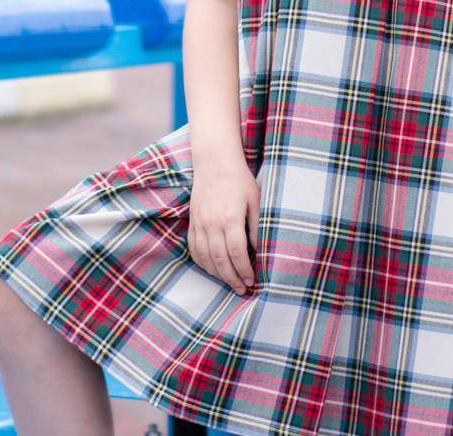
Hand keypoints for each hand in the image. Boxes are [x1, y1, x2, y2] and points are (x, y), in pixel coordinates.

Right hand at [188, 155, 259, 295]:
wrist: (215, 162)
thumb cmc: (240, 180)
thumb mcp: (255, 200)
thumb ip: (256, 227)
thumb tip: (260, 252)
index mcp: (230, 217)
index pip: (237, 253)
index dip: (244, 271)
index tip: (252, 281)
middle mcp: (212, 223)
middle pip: (220, 260)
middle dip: (232, 279)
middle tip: (242, 290)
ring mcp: (199, 223)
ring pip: (205, 258)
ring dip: (217, 274)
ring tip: (230, 283)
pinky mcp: (192, 222)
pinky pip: (194, 249)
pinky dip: (202, 263)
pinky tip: (212, 269)